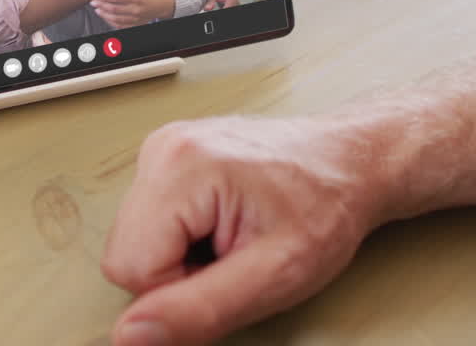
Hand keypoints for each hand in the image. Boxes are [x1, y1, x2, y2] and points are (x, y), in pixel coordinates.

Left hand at [92, 0, 173, 29]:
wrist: (158, 7)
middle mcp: (136, 10)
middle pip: (115, 9)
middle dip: (102, 6)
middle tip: (92, 3)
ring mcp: (135, 19)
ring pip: (116, 19)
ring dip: (104, 15)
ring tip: (96, 10)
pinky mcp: (134, 25)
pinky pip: (119, 25)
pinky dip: (110, 21)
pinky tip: (104, 16)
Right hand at [103, 116, 382, 345]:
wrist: (350, 163)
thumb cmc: (326, 206)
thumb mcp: (274, 276)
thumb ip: (197, 311)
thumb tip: (130, 335)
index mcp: (182, 166)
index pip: (129, 269)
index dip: (180, 292)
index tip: (231, 272)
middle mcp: (163, 148)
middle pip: (125, 253)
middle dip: (178, 273)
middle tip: (234, 256)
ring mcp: (163, 148)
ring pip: (135, 240)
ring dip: (181, 256)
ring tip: (232, 237)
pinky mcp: (169, 157)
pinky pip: (149, 222)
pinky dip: (183, 236)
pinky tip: (224, 224)